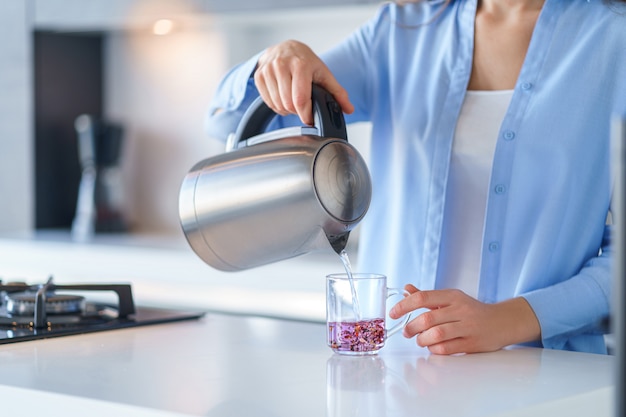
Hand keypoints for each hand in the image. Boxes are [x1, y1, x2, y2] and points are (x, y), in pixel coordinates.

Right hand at [254, 40, 353, 125]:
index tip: (310, 119)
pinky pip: (268, 101)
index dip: (306, 115)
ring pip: (277, 105)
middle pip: (288, 104)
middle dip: (297, 111)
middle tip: (303, 106)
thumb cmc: (306, 62)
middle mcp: (282, 65)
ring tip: (293, 100)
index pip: (300, 99)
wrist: (286, 48)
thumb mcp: (324, 74)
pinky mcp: (259, 75)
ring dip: (287, 109)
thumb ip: (338, 93)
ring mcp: (268, 70)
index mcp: (300, 65)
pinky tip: (283, 97)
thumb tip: (349, 109)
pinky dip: (277, 105)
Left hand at [389, 284, 540, 354]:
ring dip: (422, 340)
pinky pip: (446, 349)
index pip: (423, 297)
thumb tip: (406, 289)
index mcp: (452, 295)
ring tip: (420, 340)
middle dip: (411, 327)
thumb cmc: (471, 310)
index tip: (393, 313)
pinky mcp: (472, 344)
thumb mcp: (450, 299)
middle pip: (427, 318)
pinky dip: (434, 349)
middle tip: (406, 332)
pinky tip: (433, 347)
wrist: (502, 322)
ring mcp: (467, 327)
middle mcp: (460, 309)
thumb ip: (427, 296)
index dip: (404, 305)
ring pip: (436, 334)